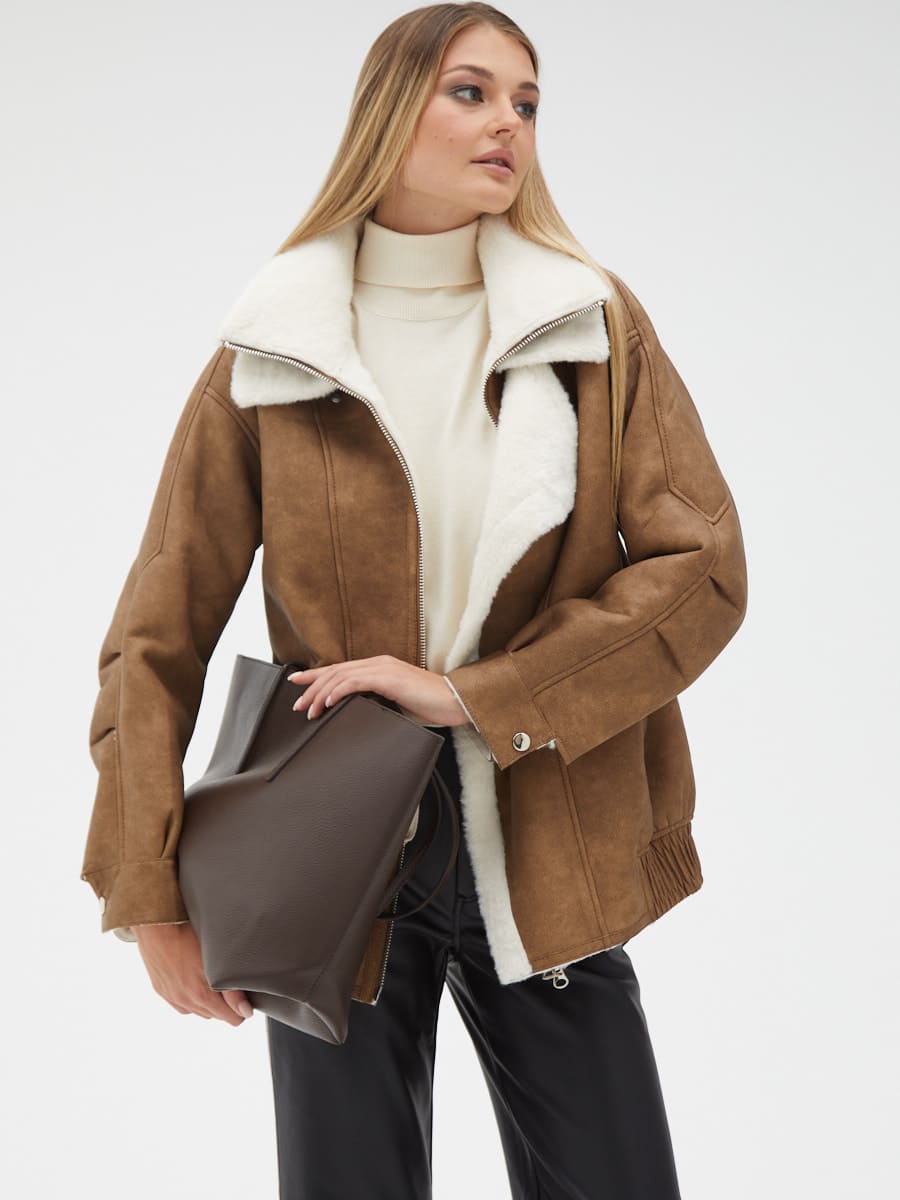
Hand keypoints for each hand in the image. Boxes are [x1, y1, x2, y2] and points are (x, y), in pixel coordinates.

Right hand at [133, 922, 253, 1026]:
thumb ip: (233, 991)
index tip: (242, 992)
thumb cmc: (188, 937)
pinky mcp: (163, 993)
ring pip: (200, 1011)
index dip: (241, 1007)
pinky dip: (192, 998)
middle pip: (216, 1016)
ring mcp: (173, 999)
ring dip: (208, 1002)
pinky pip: (184, 1005)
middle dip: (225, 1003)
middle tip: (227, 981)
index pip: (232, 1018)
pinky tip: (194, 980)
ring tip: (210, 979)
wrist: (158, 928)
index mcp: (202, 996)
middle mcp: (186, 1002)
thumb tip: (245, 1012)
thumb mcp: (216, 961)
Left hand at [288, 655, 470, 725]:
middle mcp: (378, 663)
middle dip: (312, 687)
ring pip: (340, 676)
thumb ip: (377, 703)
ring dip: (320, 694)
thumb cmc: (430, 706)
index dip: (317, 676)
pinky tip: (327, 703)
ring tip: (308, 710)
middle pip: (335, 671)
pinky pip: (355, 682)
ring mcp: (383, 669)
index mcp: (380, 668)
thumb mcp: (396, 704)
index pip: (341, 670)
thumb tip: (356, 714)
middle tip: (296, 704)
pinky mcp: (388, 678)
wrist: (454, 701)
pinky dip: (337, 692)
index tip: (298, 683)